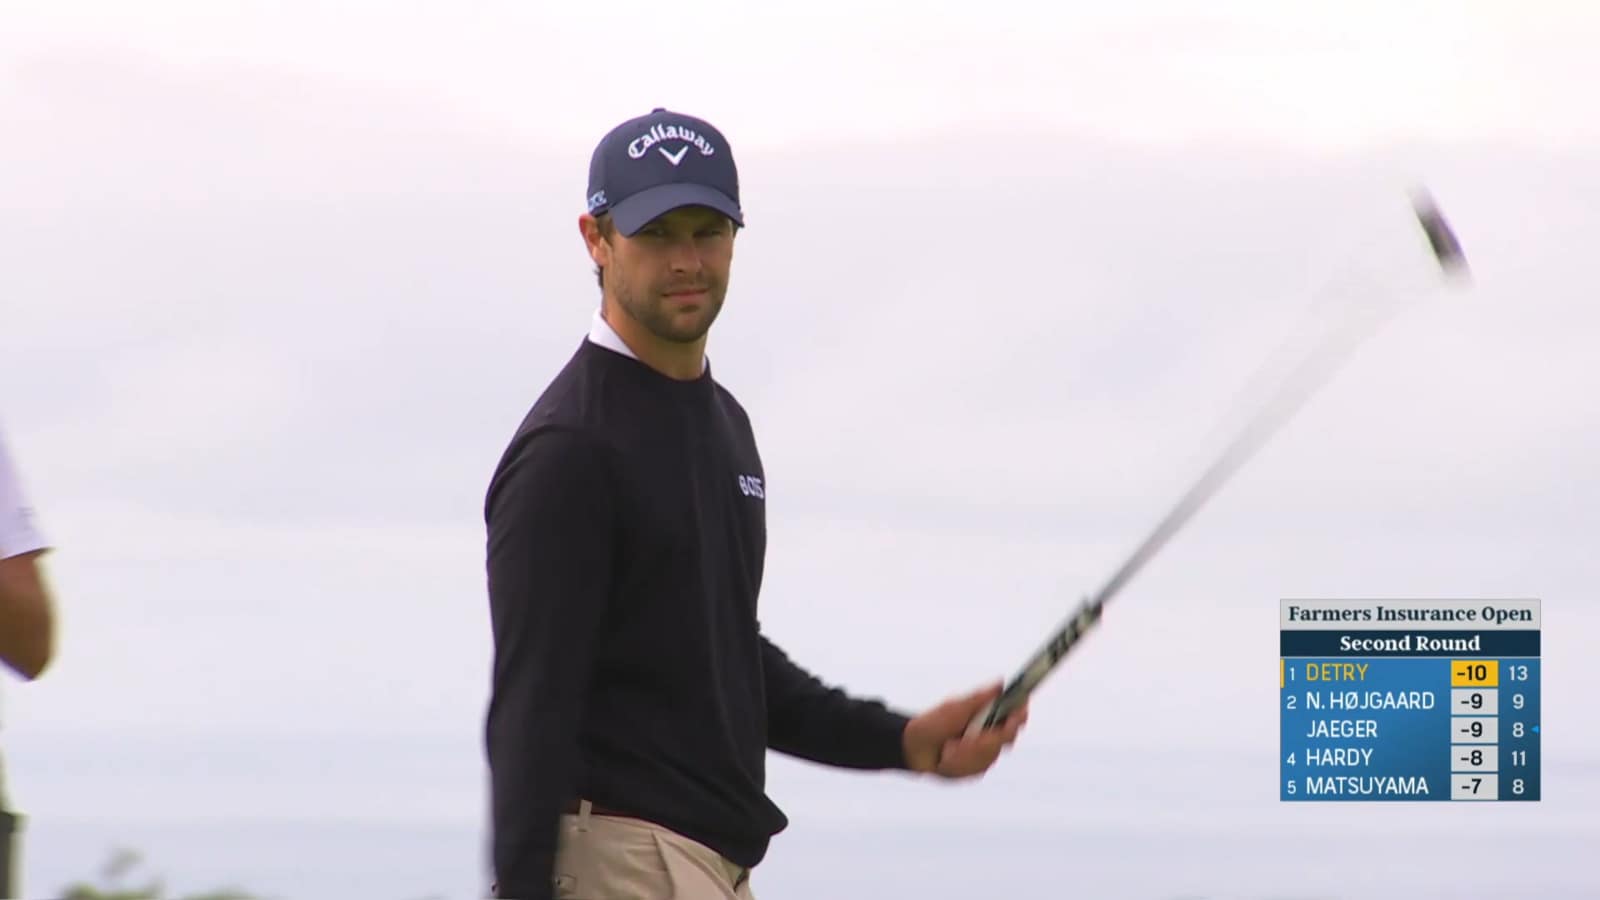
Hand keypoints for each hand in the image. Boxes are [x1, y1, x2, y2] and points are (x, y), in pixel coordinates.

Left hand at [902, 681, 1027, 778]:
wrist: (913, 748)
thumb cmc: (934, 723)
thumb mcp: (955, 708)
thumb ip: (979, 699)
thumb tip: (1001, 683)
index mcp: (991, 716)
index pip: (1017, 716)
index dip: (1020, 714)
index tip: (1015, 714)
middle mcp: (993, 735)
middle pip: (1007, 739)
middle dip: (983, 740)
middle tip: (964, 740)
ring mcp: (986, 754)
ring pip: (989, 756)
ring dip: (965, 752)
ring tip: (948, 748)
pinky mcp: (977, 770)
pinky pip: (976, 770)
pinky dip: (958, 764)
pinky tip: (946, 758)